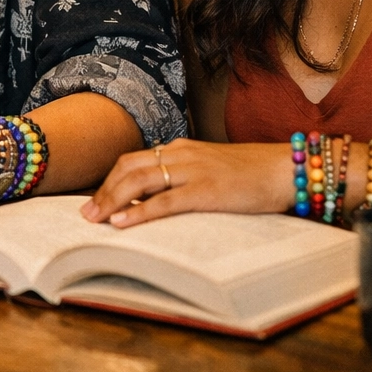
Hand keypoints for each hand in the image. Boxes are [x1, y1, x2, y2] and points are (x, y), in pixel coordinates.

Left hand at [80, 139, 293, 227]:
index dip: (110, 179)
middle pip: (128, 168)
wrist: (285, 169)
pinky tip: (122, 222)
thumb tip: (153, 200)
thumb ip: (183, 179)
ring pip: (140, 181)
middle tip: (85, 213)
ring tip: (95, 219)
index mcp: (181, 149)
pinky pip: (165, 201)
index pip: (134, 160)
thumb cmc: (250, 174)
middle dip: (103, 190)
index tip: (95, 199)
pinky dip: (139, 211)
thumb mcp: (210, 170)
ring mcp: (193, 171)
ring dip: (112, 200)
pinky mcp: (207, 191)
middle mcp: (182, 154)